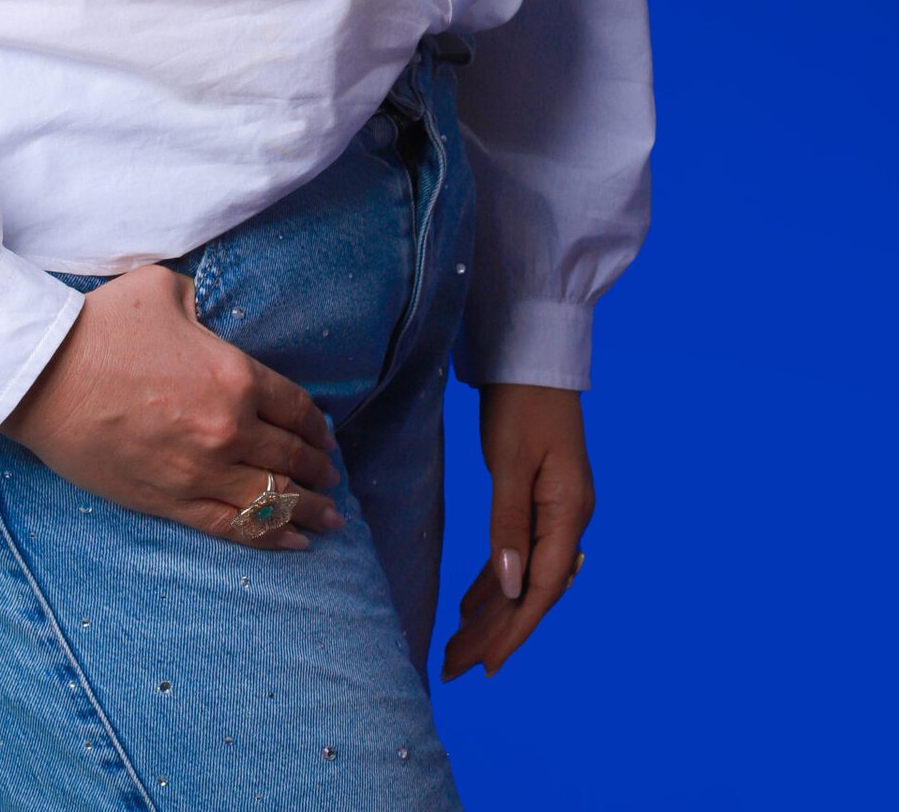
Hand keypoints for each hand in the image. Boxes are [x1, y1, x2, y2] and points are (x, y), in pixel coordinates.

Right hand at [0, 261, 344, 550]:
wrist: (43, 375)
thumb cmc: (102, 326)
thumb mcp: (164, 289)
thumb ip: (202, 303)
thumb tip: (209, 314)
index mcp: (234, 375)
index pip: (296, 407)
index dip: (318, 425)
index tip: (325, 434)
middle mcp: (229, 429)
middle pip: (291, 456)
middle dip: (318, 468)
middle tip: (330, 476)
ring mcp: (201, 471)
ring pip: (271, 499)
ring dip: (307, 510)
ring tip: (329, 519)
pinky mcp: (170, 502)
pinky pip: (233, 527)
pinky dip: (269, 537)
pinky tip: (293, 543)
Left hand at [441, 382, 595, 680]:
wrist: (532, 358)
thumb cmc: (521, 404)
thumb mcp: (510, 464)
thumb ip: (509, 524)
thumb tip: (509, 588)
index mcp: (569, 515)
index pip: (542, 588)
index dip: (515, 630)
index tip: (487, 666)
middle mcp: (568, 520)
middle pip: (531, 590)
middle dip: (496, 632)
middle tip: (456, 668)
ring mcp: (555, 511)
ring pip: (522, 575)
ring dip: (493, 612)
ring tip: (458, 648)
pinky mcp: (539, 500)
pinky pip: (518, 552)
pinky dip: (494, 580)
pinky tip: (472, 605)